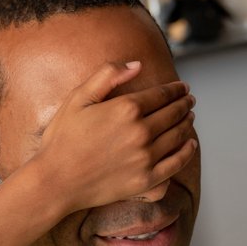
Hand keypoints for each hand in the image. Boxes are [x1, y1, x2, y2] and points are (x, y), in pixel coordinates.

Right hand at [33, 60, 196, 212]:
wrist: (56, 181)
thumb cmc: (63, 138)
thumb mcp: (78, 98)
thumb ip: (108, 75)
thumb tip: (137, 65)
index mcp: (126, 109)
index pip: (162, 94)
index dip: (176, 89)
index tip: (183, 87)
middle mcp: (141, 132)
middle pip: (173, 114)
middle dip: (184, 104)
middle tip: (189, 100)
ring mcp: (145, 158)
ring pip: (178, 136)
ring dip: (187, 123)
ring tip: (190, 117)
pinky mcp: (146, 180)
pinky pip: (176, 164)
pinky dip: (187, 152)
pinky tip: (190, 144)